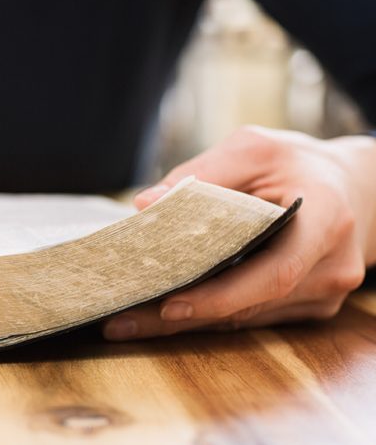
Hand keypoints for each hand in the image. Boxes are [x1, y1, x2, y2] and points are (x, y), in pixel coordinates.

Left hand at [102, 126, 374, 340]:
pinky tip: (158, 313)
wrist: (352, 188)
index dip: (222, 295)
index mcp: (325, 220)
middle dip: (182, 317)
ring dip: (185, 322)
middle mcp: (330, 267)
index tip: (171, 305)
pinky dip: (206, 314)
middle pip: (249, 306)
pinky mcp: (309, 307)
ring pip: (245, 319)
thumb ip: (204, 174)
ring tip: (125, 322)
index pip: (273, 273)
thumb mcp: (255, 149)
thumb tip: (146, 204)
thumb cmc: (297, 163)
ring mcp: (323, 294)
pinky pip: (250, 315)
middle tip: (121, 323)